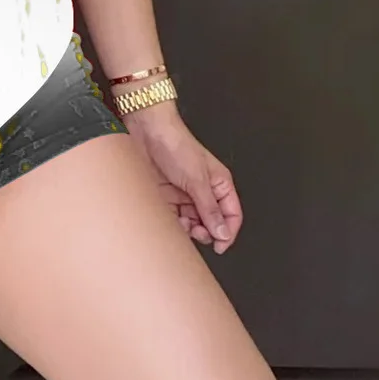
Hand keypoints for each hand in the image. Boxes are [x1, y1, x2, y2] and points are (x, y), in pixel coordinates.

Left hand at [124, 108, 242, 253]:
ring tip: (182, 225)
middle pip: (211, 222)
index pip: (231, 214)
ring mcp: (185, 195)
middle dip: (206, 231)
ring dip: (188, 228)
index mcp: (220, 184)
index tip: (219, 246)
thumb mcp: (197, 181)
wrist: (147, 133)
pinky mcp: (167, 197)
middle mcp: (204, 191)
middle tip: (198, 233)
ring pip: (192, 223)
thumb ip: (210, 209)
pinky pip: (174, 218)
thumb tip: (223, 232)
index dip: (228, 232)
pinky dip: (173, 223)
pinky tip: (168, 221)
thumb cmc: (176, 146)